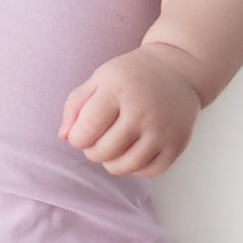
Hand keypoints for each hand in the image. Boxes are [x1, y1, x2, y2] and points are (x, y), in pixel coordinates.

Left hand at [57, 45, 200, 177]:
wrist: (177, 70)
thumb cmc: (130, 76)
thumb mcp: (99, 79)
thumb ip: (75, 105)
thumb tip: (65, 137)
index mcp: (118, 91)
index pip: (86, 130)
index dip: (77, 138)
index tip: (82, 132)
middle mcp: (142, 112)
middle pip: (103, 152)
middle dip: (93, 150)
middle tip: (98, 138)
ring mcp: (162, 130)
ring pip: (124, 167)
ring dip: (112, 162)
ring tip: (113, 146)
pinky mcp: (177, 144)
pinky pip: (148, 172)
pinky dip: (135, 167)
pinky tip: (134, 150)